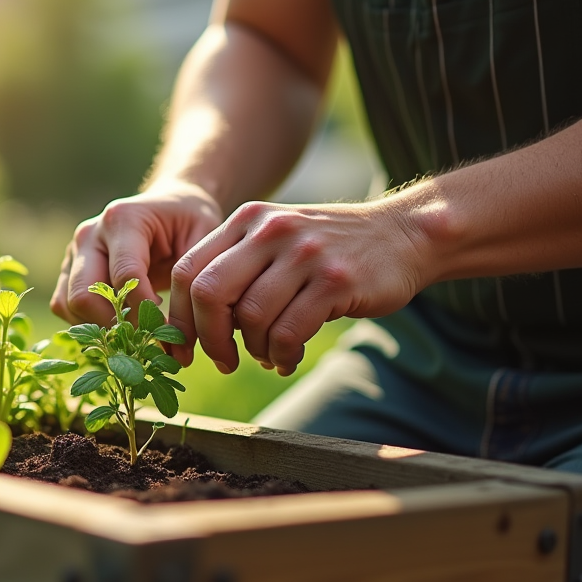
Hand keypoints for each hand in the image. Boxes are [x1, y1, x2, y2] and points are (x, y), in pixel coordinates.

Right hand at [51, 181, 224, 325]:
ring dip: (100, 328)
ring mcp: (74, 252)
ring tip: (135, 336)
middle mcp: (90, 234)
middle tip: (148, 341)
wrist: (171, 206)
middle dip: (115, 326)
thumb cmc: (189, 221)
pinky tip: (119, 327)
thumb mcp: (204, 237)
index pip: (124, 276)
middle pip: (84, 294)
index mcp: (123, 219)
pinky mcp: (69, 269)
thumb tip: (179, 336)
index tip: (169, 332)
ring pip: (68, 304)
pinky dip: (87, 324)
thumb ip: (191, 278)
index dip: (145, 312)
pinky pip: (64, 306)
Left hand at [167, 199, 430, 374]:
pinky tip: (287, 360)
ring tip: (267, 357)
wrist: (404, 234)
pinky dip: (281, 356)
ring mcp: (304, 253)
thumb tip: (199, 326)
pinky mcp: (335, 280)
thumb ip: (237, 269)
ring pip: (251, 317)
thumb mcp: (276, 240)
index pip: (187, 269)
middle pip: (209, 292)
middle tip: (223, 361)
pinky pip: (288, 332)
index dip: (178, 315)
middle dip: (209, 337)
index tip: (187, 346)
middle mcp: (270, 230)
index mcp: (247, 220)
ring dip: (254, 350)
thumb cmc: (329, 249)